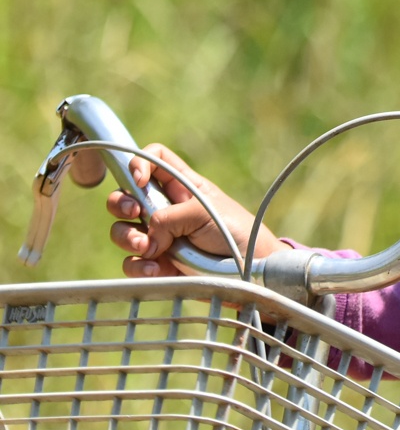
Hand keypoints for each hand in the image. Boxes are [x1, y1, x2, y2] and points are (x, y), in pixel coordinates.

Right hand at [105, 144, 283, 277]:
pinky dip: (138, 265)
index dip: (139, 163)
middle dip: (120, 203)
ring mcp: (159, 236)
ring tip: (148, 248)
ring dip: (127, 237)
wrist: (249, 269)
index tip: (139, 179)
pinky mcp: (157, 263)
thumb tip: (146, 239)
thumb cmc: (234, 231)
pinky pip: (132, 262)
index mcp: (181, 185)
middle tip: (135, 212)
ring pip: (122, 231)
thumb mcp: (204, 212)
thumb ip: (169, 218)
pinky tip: (156, 268)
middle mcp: (165, 208)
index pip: (153, 160)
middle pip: (125, 195)